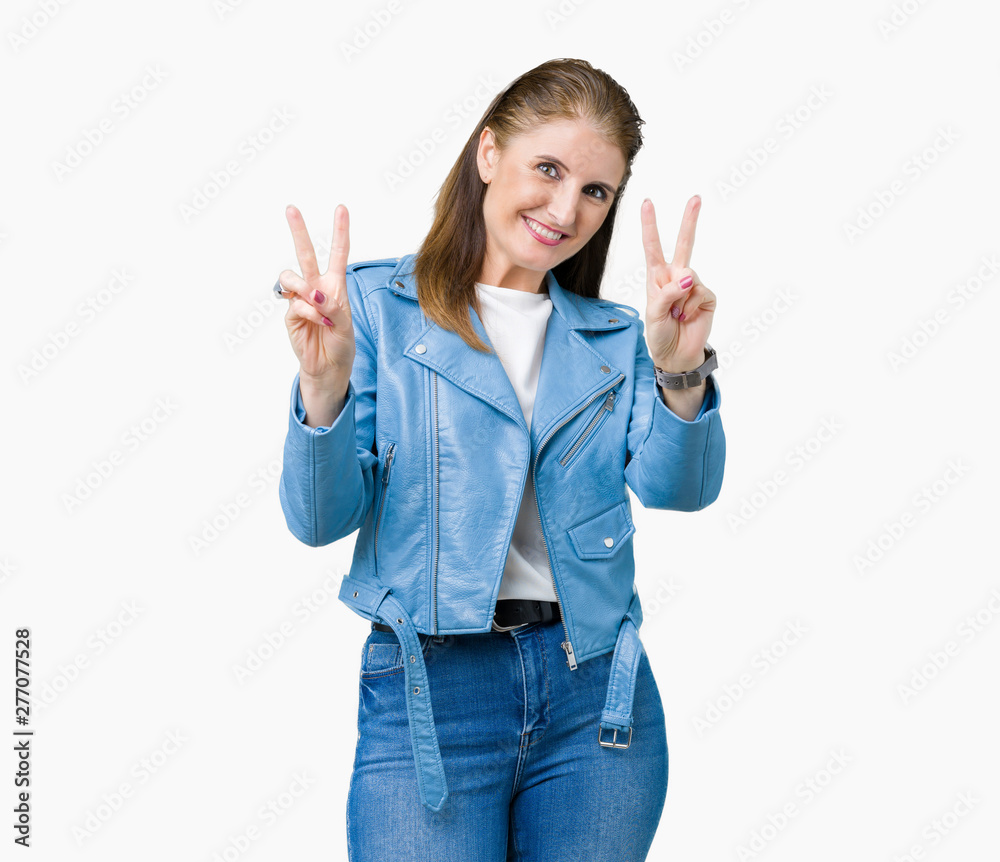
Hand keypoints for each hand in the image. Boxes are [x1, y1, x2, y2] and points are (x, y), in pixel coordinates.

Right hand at [278, 204, 355, 385]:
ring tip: (315, 302)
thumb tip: (314, 294)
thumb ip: (333, 308)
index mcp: (336, 285)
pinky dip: (308, 312)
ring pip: (291, 276)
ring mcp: (301, 299)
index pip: (338, 253)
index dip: (340, 231)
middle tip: (291, 208)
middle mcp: (317, 287)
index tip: (341, 208)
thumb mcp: (346, 326)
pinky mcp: (290, 313)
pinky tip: (317, 322)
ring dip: (303, 287)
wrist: (328, 367)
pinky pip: (295, 303)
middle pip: (306, 254)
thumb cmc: (341, 344)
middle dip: (298, 231)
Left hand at [641, 195, 715, 370]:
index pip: (653, 247)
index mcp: (657, 277)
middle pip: (685, 244)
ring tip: (675, 314)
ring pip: (689, 276)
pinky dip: (691, 306)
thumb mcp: (653, 313)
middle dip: (689, 221)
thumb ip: (666, 293)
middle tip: (696, 198)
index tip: (647, 202)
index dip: (650, 225)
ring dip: (679, 298)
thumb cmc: (659, 333)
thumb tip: (688, 277)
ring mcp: (693, 286)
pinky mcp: (707, 297)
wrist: (676, 354)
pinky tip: (686, 317)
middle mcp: (675, 276)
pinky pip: (700, 292)